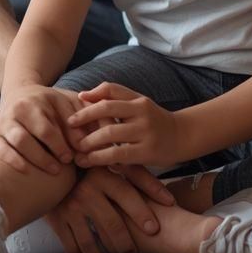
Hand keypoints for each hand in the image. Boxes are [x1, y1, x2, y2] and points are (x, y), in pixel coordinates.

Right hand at [0, 85, 85, 174]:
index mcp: (33, 102)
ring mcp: (3, 123)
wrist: (20, 93)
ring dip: (33, 160)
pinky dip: (12, 161)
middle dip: (44, 157)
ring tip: (50, 170)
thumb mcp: (63, 102)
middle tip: (60, 168)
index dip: (59, 146)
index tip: (70, 157)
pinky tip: (27, 171)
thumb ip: (75, 120)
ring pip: (14, 144)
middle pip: (26, 139)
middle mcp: (14, 112)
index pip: (45, 130)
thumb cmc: (47, 102)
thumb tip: (81, 144)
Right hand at [45, 164, 175, 252]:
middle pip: (112, 225)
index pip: (126, 195)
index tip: (154, 229)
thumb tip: (170, 201)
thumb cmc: (92, 167)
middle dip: (126, 244)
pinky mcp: (57, 219)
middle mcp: (86, 191)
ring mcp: (70, 207)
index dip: (142, 213)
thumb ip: (142, 179)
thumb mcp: (114, 165)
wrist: (53, 166)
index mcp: (102, 175)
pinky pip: (72, 247)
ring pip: (92, 242)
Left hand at [67, 82, 182, 168]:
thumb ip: (114, 97)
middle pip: (107, 110)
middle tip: (68, 130)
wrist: (183, 137)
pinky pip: (118, 154)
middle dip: (84, 119)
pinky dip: (100, 158)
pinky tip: (89, 162)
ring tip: (75, 151)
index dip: (90, 99)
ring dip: (89, 142)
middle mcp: (142, 112)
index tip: (73, 110)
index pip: (110, 91)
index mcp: (138, 100)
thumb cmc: (154, 121)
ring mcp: (145, 131)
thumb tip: (83, 95)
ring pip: (110, 133)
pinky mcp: (147, 152)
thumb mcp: (138, 104)